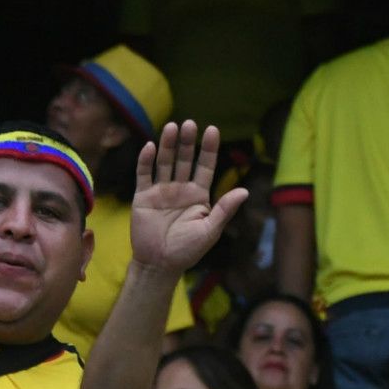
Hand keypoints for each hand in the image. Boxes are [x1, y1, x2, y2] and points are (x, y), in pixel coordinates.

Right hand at [130, 120, 248, 274]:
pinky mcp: (143, 196)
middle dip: (188, 142)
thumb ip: (225, 209)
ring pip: (165, 162)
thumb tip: (245, 191)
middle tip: (190, 123)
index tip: (212, 130)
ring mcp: (161, 191)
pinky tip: (149, 146)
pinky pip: (144, 174)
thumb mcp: (210, 230)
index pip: (205, 166)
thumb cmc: (188, 250)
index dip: (209, 149)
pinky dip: (145, 161)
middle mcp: (180, 189)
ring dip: (168, 145)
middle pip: (185, 160)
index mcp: (199, 196)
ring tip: (172, 127)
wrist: (160, 264)